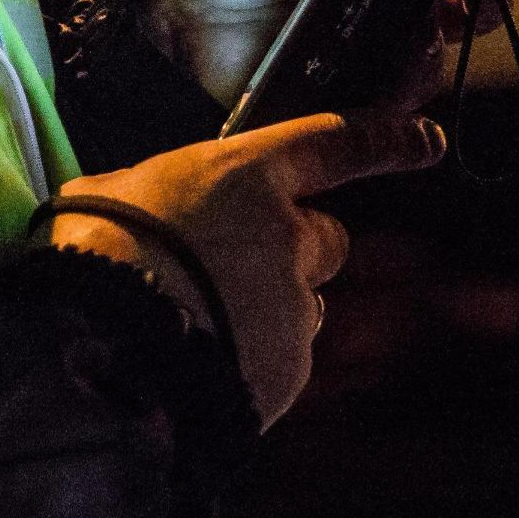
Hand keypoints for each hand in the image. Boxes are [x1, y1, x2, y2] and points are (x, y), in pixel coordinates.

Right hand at [47, 111, 446, 421]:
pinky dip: (248, 370)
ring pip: (302, 310)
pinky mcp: (286, 374)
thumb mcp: (100, 199)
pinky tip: (197, 375)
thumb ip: (137, 193)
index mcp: (245, 178)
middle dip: (298, 255)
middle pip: (328, 241)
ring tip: (200, 333)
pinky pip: (278, 366)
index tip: (427, 141)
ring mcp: (293, 310)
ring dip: (266, 317)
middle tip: (236, 274)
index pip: (336, 146)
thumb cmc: (91, 257)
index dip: (386, 142)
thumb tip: (115, 199)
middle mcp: (287, 238)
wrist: (95, 351)